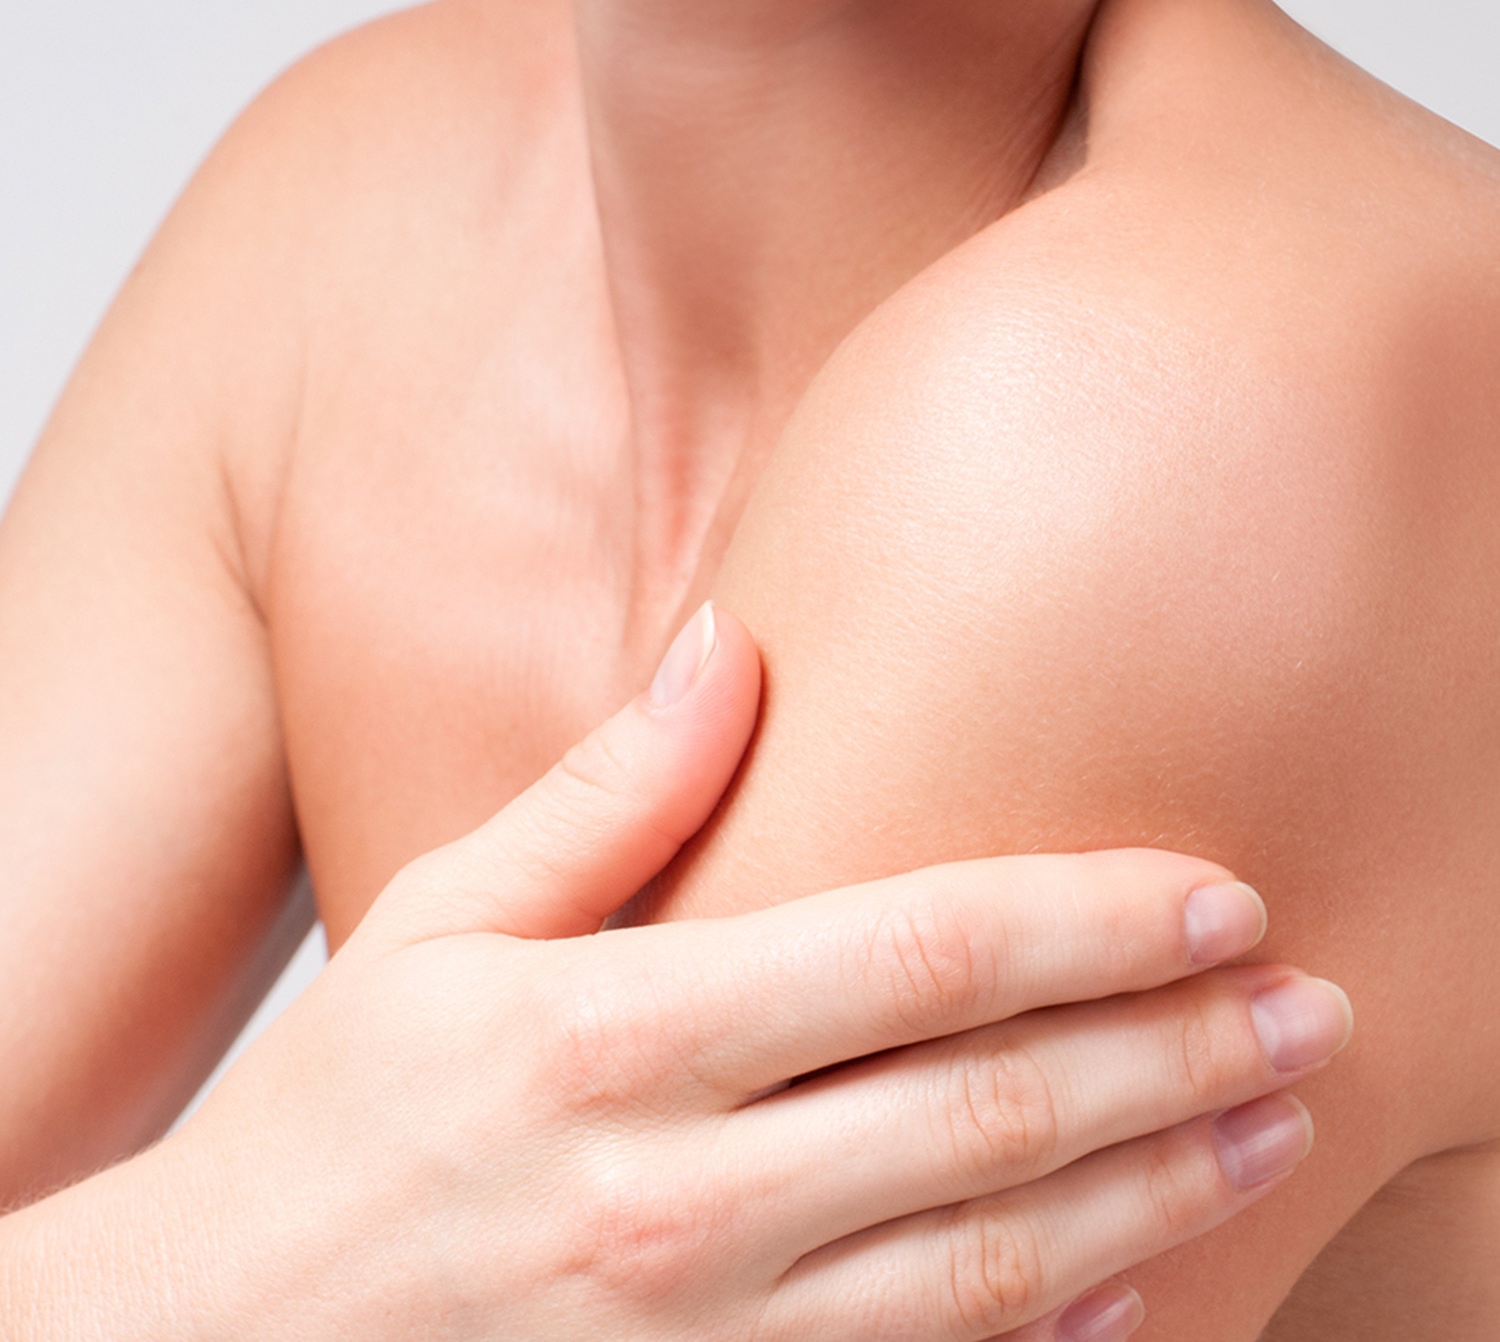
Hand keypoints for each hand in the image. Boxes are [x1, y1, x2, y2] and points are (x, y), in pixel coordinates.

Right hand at [5, 604, 1350, 1341]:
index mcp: (614, 1036)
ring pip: (995, 1267)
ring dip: (1159, 1191)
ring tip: (1271, 1127)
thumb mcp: (443, 921)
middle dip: (1173, 1051)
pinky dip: (1055, 1337)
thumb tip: (730, 643)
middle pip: (993, 1111)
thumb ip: (605, 791)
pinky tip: (1145, 1286)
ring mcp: (704, 1337)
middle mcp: (676, 1194)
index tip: (1209, 892)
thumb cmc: (337, 1120)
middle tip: (1305, 1006)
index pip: (917, 955)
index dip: (1086, 920)